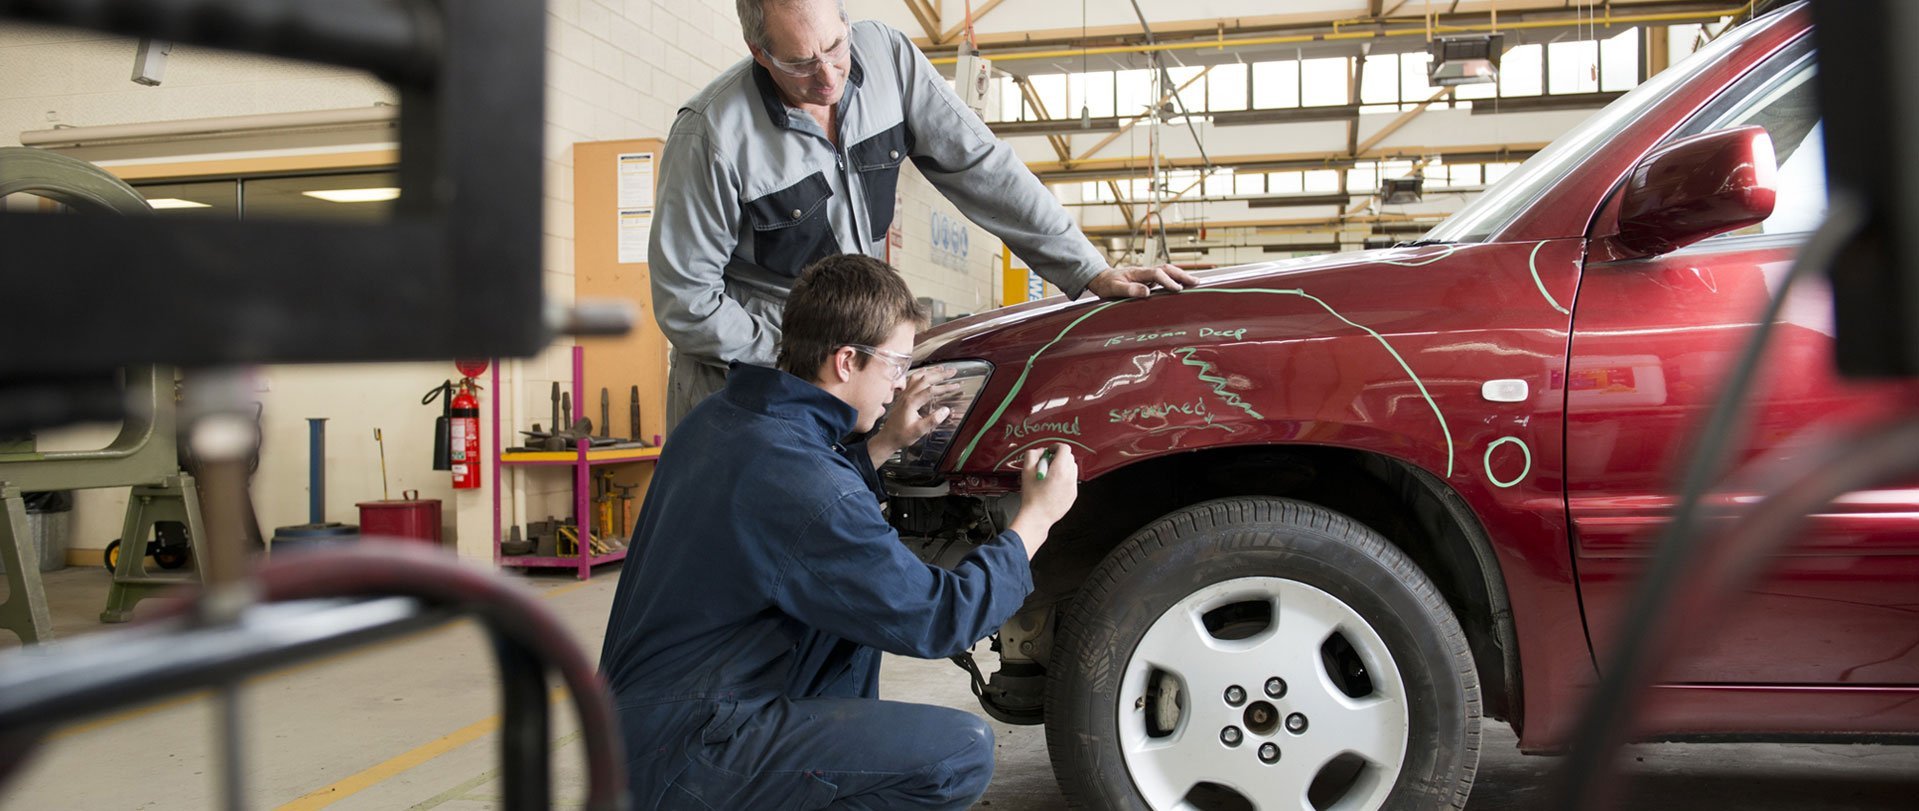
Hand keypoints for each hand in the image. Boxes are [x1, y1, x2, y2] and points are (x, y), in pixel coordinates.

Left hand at [867, 365, 957, 465]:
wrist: (887, 438)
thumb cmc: (902, 436)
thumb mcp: (919, 431)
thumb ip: (933, 420)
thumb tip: (945, 410)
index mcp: (911, 402)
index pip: (931, 390)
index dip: (945, 387)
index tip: (956, 385)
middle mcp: (907, 395)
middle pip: (925, 379)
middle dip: (940, 374)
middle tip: (952, 371)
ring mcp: (904, 395)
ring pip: (918, 377)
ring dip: (930, 372)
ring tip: (941, 368)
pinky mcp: (902, 397)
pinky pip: (911, 380)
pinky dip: (920, 374)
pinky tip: (924, 373)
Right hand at [1008, 443, 1079, 558]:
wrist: (1037, 517)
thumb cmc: (1032, 497)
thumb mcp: (1026, 472)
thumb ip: (1032, 455)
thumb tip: (1040, 452)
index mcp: (1059, 470)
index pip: (1065, 449)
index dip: (1056, 446)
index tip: (1049, 451)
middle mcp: (1069, 478)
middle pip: (1069, 458)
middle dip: (1059, 457)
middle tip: (1047, 463)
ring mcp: (1072, 487)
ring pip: (1072, 469)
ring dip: (1063, 467)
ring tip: (1050, 475)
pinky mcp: (1073, 495)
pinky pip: (1071, 481)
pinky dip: (1064, 478)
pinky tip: (1052, 485)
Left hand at [1084, 265, 1200, 298]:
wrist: (1102, 279)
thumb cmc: (1107, 285)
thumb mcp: (1114, 289)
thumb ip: (1129, 290)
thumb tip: (1146, 292)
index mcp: (1137, 272)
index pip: (1157, 274)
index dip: (1168, 281)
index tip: (1177, 290)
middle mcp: (1144, 271)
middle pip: (1167, 269)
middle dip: (1182, 275)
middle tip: (1196, 283)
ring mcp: (1147, 275)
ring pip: (1167, 271)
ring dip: (1181, 276)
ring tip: (1194, 283)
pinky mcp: (1148, 279)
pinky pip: (1164, 277)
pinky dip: (1175, 279)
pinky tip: (1183, 285)